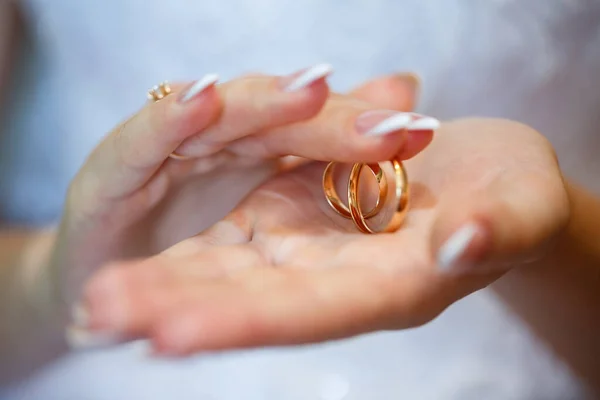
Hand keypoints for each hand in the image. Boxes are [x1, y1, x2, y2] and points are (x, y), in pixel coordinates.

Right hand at [51, 66, 428, 305]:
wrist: (113, 280)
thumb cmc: (189, 235)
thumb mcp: (263, 213)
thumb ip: (328, 144)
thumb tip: (405, 88)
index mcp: (251, 149)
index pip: (312, 127)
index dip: (362, 124)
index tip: (420, 128)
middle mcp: (212, 142)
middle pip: (273, 118)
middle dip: (328, 117)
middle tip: (390, 124)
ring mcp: (162, 153)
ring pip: (217, 118)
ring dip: (261, 101)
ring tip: (312, 88)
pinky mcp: (108, 177)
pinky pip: (140, 142)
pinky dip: (167, 120)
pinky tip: (204, 99)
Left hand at [77, 117, 567, 354]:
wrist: (488, 171)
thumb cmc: (518, 191)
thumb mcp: (526, 202)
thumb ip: (501, 226)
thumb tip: (462, 243)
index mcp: (395, 285)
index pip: (315, 310)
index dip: (247, 321)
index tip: (172, 333)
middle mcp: (340, 278)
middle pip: (253, 301)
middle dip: (178, 310)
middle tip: (103, 316)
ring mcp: (313, 247)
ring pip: (231, 272)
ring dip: (164, 286)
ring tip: (99, 303)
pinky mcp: (294, 212)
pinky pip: (235, 233)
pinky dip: (187, 251)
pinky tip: (136, 267)